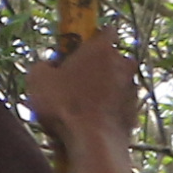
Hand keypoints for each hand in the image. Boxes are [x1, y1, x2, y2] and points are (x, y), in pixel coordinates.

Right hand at [26, 37, 138, 160]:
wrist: (92, 141)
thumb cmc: (64, 105)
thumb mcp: (37, 79)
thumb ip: (43, 65)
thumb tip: (47, 65)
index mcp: (101, 50)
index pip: (106, 30)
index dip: (92, 38)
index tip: (78, 48)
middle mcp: (122, 64)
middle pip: (113, 58)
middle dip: (98, 66)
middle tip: (75, 80)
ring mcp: (132, 88)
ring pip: (118, 82)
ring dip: (104, 89)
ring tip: (81, 105)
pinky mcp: (135, 110)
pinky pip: (120, 104)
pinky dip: (109, 108)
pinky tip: (91, 120)